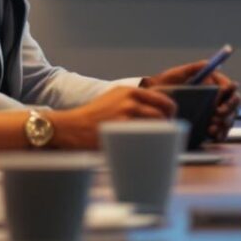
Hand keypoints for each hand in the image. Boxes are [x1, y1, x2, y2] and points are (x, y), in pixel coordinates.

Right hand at [45, 85, 176, 147]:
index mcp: (130, 91)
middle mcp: (130, 100)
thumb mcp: (114, 99)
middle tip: (165, 136)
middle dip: (167, 126)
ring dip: (160, 136)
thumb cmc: (93, 116)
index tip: (170, 121)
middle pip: (162, 114)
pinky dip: (149, 144)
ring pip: (156, 127)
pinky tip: (144, 149)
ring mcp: (126, 115)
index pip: (162, 100)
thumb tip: (158, 112)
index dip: (170, 112)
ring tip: (156, 143)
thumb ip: (134, 102)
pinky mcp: (121, 130)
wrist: (71, 126)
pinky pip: (145, 138)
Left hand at [144, 59, 240, 139]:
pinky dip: (219, 134)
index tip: (222, 97)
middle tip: (218, 113)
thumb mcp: (178, 73)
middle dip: (229, 109)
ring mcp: (216, 115)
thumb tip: (208, 64)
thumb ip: (193, 68)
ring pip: (229, 119)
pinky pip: (221, 132)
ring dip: (224, 123)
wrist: (155, 104)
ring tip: (213, 127)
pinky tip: (213, 134)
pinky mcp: (211, 128)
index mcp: (214, 84)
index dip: (229, 92)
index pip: (230, 87)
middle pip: (233, 104)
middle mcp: (218, 99)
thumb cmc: (168, 85)